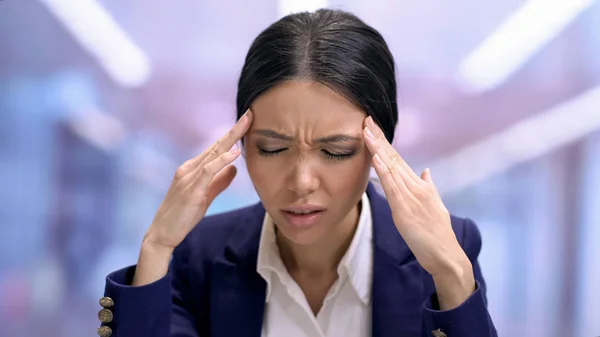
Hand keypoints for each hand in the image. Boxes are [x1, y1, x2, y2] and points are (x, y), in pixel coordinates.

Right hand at [143, 110, 252, 251]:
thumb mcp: (206, 196)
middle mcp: (189, 168)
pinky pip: (208, 170)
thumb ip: (220, 182)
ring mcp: (188, 177)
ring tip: (246, 124)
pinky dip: (221, 160)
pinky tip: (234, 153)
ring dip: (230, 138)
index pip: (216, 148)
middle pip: (216, 145)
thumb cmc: (182, 216)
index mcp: (193, 169)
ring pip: (213, 153)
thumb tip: (235, 167)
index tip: (247, 122)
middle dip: (234, 129)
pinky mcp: (191, 189)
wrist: (162, 234)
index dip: (232, 135)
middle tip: (250, 113)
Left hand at [362, 116, 474, 308]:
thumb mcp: (434, 206)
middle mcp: (416, 186)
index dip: (385, 143)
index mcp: (420, 185)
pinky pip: (393, 187)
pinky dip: (384, 171)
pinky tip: (376, 158)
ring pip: (392, 168)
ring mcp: (411, 197)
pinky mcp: (405, 210)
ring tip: (367, 131)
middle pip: (394, 158)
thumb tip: (426, 171)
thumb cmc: (438, 233)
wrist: (446, 255)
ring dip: (378, 149)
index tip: (373, 128)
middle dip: (379, 138)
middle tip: (366, 119)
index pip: (399, 159)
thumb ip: (429, 187)